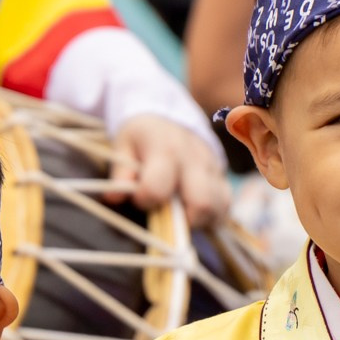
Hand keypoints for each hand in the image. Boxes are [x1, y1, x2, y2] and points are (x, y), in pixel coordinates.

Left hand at [108, 113, 230, 225]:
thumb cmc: (143, 137)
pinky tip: (193, 211)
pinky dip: (212, 215)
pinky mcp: (223, 179)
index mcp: (167, 150)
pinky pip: (225, 206)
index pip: (158, 188)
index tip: (139, 198)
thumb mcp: (124, 145)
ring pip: (217, 208)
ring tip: (179, 212)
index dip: (145, 200)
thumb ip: (120, 172)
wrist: (171, 118)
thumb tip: (114, 198)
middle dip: (181, 220)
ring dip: (198, 219)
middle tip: (165, 215)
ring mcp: (213, 169)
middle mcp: (195, 160)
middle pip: (201, 204)